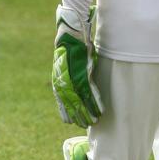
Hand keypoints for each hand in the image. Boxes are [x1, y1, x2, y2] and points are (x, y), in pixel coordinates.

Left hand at [51, 5, 102, 126]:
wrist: (70, 34)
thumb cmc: (70, 48)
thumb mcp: (67, 66)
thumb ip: (70, 78)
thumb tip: (76, 88)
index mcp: (58, 82)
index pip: (63, 104)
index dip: (70, 114)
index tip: (76, 122)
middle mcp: (63, 84)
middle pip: (72, 107)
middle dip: (80, 117)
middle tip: (88, 125)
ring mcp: (73, 80)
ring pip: (81, 104)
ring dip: (89, 114)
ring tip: (95, 122)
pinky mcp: (83, 75)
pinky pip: (90, 95)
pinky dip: (95, 104)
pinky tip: (100, 112)